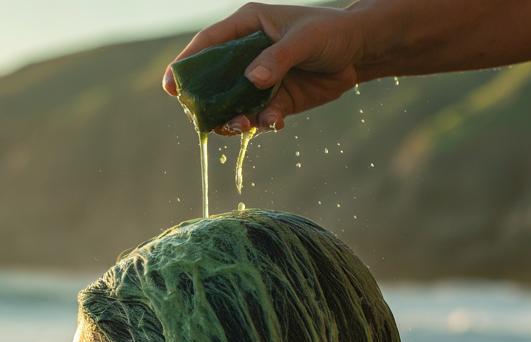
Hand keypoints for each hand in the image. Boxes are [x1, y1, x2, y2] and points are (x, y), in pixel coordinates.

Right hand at [162, 3, 365, 134]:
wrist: (360, 53)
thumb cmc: (330, 32)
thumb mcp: (304, 39)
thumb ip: (278, 58)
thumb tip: (251, 80)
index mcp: (246, 26)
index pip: (207, 44)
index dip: (186, 64)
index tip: (171, 87)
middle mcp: (246, 54)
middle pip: (213, 81)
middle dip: (207, 102)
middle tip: (207, 118)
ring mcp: (258, 80)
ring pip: (232, 104)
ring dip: (233, 119)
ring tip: (242, 126)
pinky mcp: (274, 100)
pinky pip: (258, 116)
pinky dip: (262, 124)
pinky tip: (275, 123)